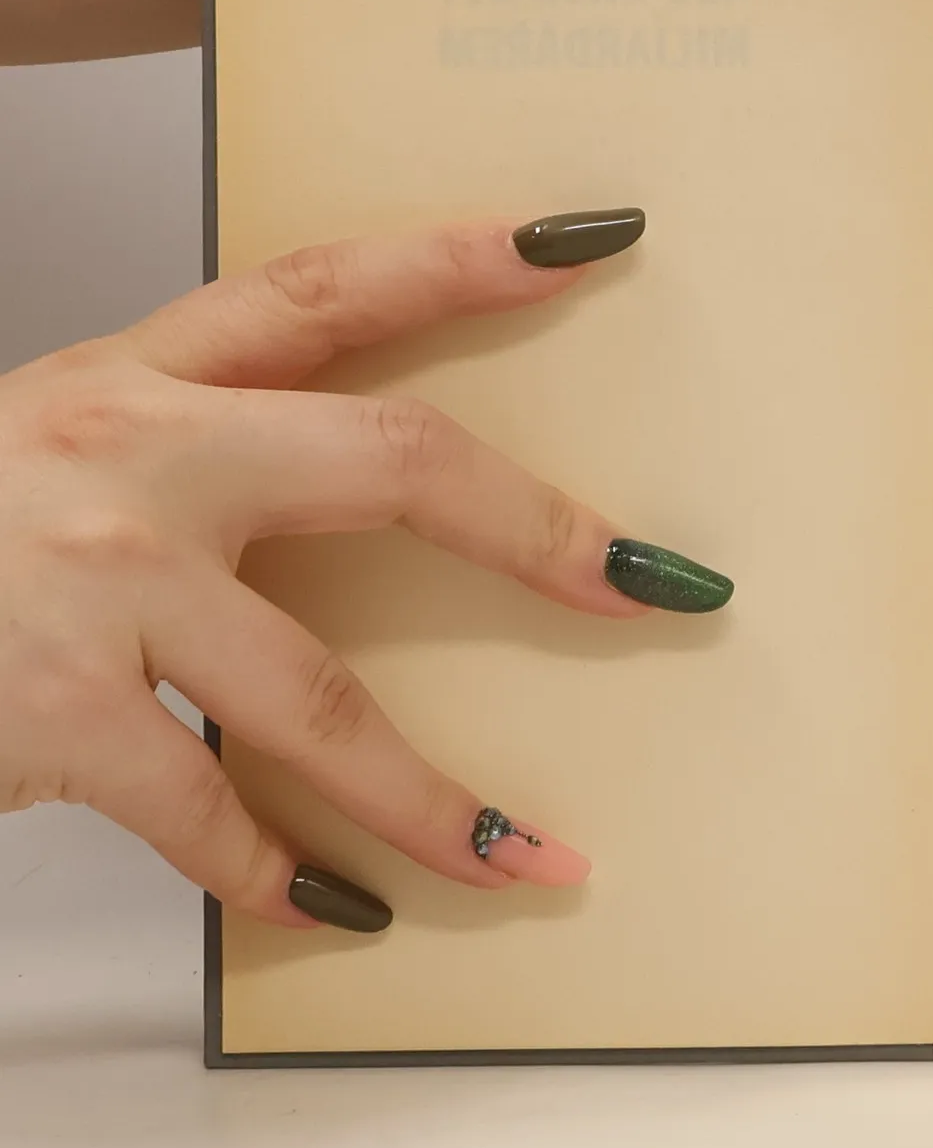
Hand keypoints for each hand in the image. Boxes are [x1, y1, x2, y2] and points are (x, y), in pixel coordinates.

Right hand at [0, 212, 730, 933]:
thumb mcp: (52, 452)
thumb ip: (192, 466)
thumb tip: (356, 536)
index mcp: (135, 378)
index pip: (323, 285)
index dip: (460, 258)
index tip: (588, 239)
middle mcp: (128, 453)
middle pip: (390, 462)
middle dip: (538, 531)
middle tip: (657, 590)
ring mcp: (88, 580)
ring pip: (320, 692)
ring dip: (435, 797)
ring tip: (533, 855)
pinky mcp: (47, 708)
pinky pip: (209, 810)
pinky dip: (280, 874)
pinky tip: (339, 907)